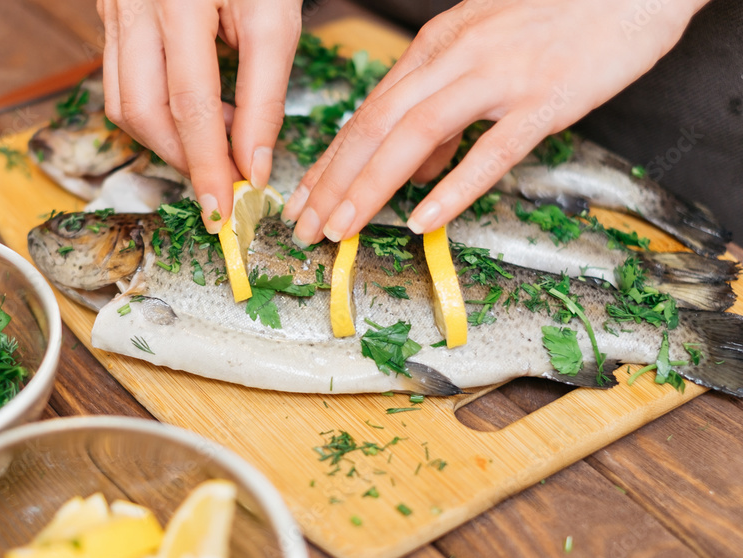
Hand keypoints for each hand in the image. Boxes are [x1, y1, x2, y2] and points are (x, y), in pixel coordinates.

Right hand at [97, 0, 301, 230]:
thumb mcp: (276, 18)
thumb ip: (265, 97)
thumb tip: (253, 167)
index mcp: (179, 0)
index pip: (190, 105)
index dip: (208, 163)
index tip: (224, 208)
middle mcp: (134, 5)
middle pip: (144, 111)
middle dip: (183, 159)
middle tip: (223, 183)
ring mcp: (114, 9)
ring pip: (123, 103)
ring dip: (167, 141)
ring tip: (217, 143)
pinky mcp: (109, 14)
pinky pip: (120, 81)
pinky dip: (155, 113)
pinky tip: (196, 113)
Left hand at [283, 0, 707, 243]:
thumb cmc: (561, 19)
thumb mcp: (485, 52)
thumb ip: (444, 106)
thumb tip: (414, 170)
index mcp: (438, 47)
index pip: (368, 111)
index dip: (330, 160)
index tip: (304, 199)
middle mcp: (457, 56)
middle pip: (376, 124)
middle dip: (332, 181)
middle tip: (303, 226)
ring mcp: (500, 75)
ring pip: (415, 134)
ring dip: (370, 187)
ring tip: (341, 229)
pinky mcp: (546, 97)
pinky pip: (491, 148)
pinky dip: (452, 187)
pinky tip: (423, 220)